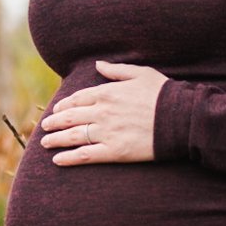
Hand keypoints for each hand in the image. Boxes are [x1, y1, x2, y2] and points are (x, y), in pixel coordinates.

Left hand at [40, 60, 165, 164]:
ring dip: (56, 140)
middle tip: (45, 128)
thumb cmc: (163, 94)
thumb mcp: (141, 73)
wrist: (181, 119)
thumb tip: (98, 65)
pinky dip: (69, 158)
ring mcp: (107, 132)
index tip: (57, 110)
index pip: (78, 99)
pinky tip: (58, 160)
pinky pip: (85, 155)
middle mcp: (102, 112)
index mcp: (108, 93)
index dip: (64, 105)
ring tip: (45, 144)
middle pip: (70, 117)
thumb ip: (116, 70)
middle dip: (54, 123)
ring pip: (73, 136)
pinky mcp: (114, 151)